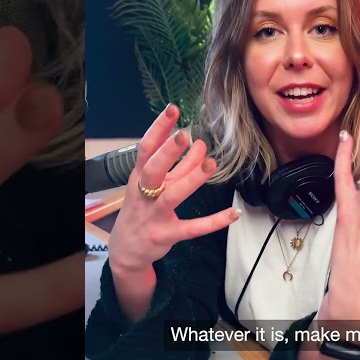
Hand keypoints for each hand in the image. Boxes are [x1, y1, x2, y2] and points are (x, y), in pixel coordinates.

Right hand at [106, 104, 238, 275]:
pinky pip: (192, 228)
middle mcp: (144, 193)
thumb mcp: (154, 185)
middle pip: (153, 169)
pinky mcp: (167, 235)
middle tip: (184, 134)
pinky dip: (214, 221)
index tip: (172, 110)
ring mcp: (154, 215)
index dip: (158, 128)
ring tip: (210, 164)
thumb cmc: (142, 209)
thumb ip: (177, 166)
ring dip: (191, 179)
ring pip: (173, 196)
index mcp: (139, 176)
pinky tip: (233, 213)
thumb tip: (199, 143)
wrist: (126, 249)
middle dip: (167, 151)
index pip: (146, 148)